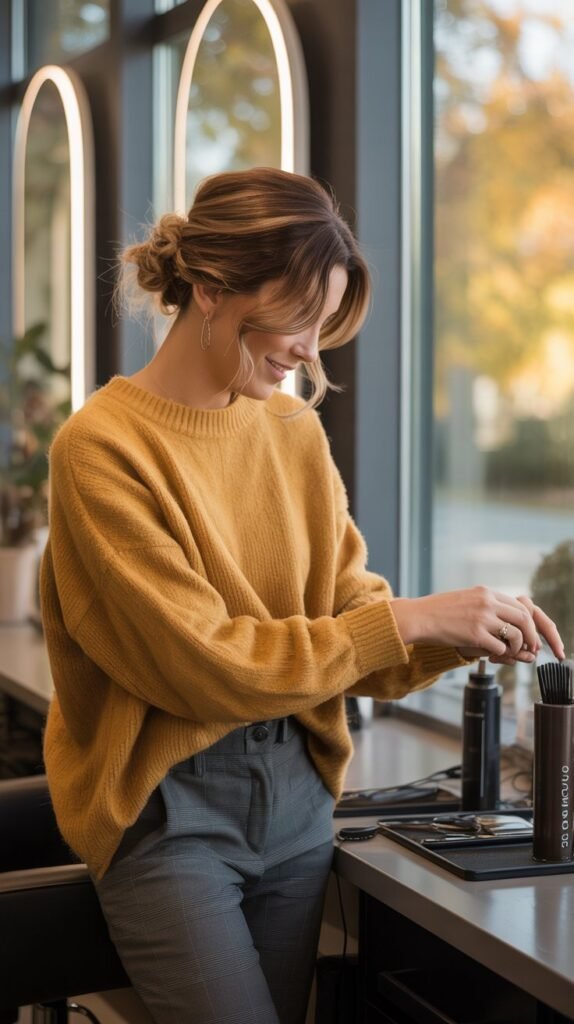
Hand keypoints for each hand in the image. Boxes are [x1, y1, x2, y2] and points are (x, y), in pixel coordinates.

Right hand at [390, 587, 564, 664]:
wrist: (419, 617)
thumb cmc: (439, 611)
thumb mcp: (466, 598)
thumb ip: (485, 603)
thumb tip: (504, 615)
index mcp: (486, 592)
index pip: (520, 606)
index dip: (529, 623)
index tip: (529, 635)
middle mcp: (487, 602)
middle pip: (524, 619)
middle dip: (531, 636)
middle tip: (530, 648)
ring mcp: (482, 618)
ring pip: (515, 634)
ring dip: (517, 647)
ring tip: (509, 652)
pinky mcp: (475, 634)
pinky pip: (500, 647)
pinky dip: (501, 653)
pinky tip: (493, 655)